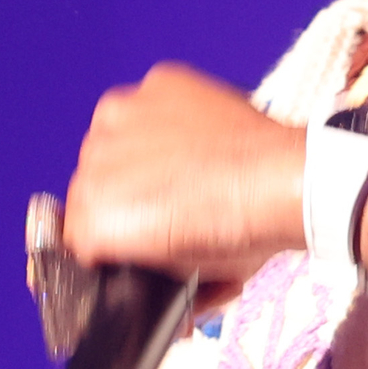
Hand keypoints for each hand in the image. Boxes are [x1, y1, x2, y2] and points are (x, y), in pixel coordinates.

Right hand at [64, 61, 306, 281]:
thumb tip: (155, 283)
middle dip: (123, 196)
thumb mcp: (191, 277)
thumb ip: (155, 277)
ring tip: (185, 167)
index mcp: (97, 220)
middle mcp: (96, 163)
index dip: (110, 239)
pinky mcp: (157, 85)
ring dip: (138, 154)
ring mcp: (125, 116)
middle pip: (92, 183)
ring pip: (114, 139)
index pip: (79, 232)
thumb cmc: (246, 231)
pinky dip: (165, 119)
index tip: (134, 238)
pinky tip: (197, 137)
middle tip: (167, 205)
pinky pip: (147, 105)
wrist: (289, 182)